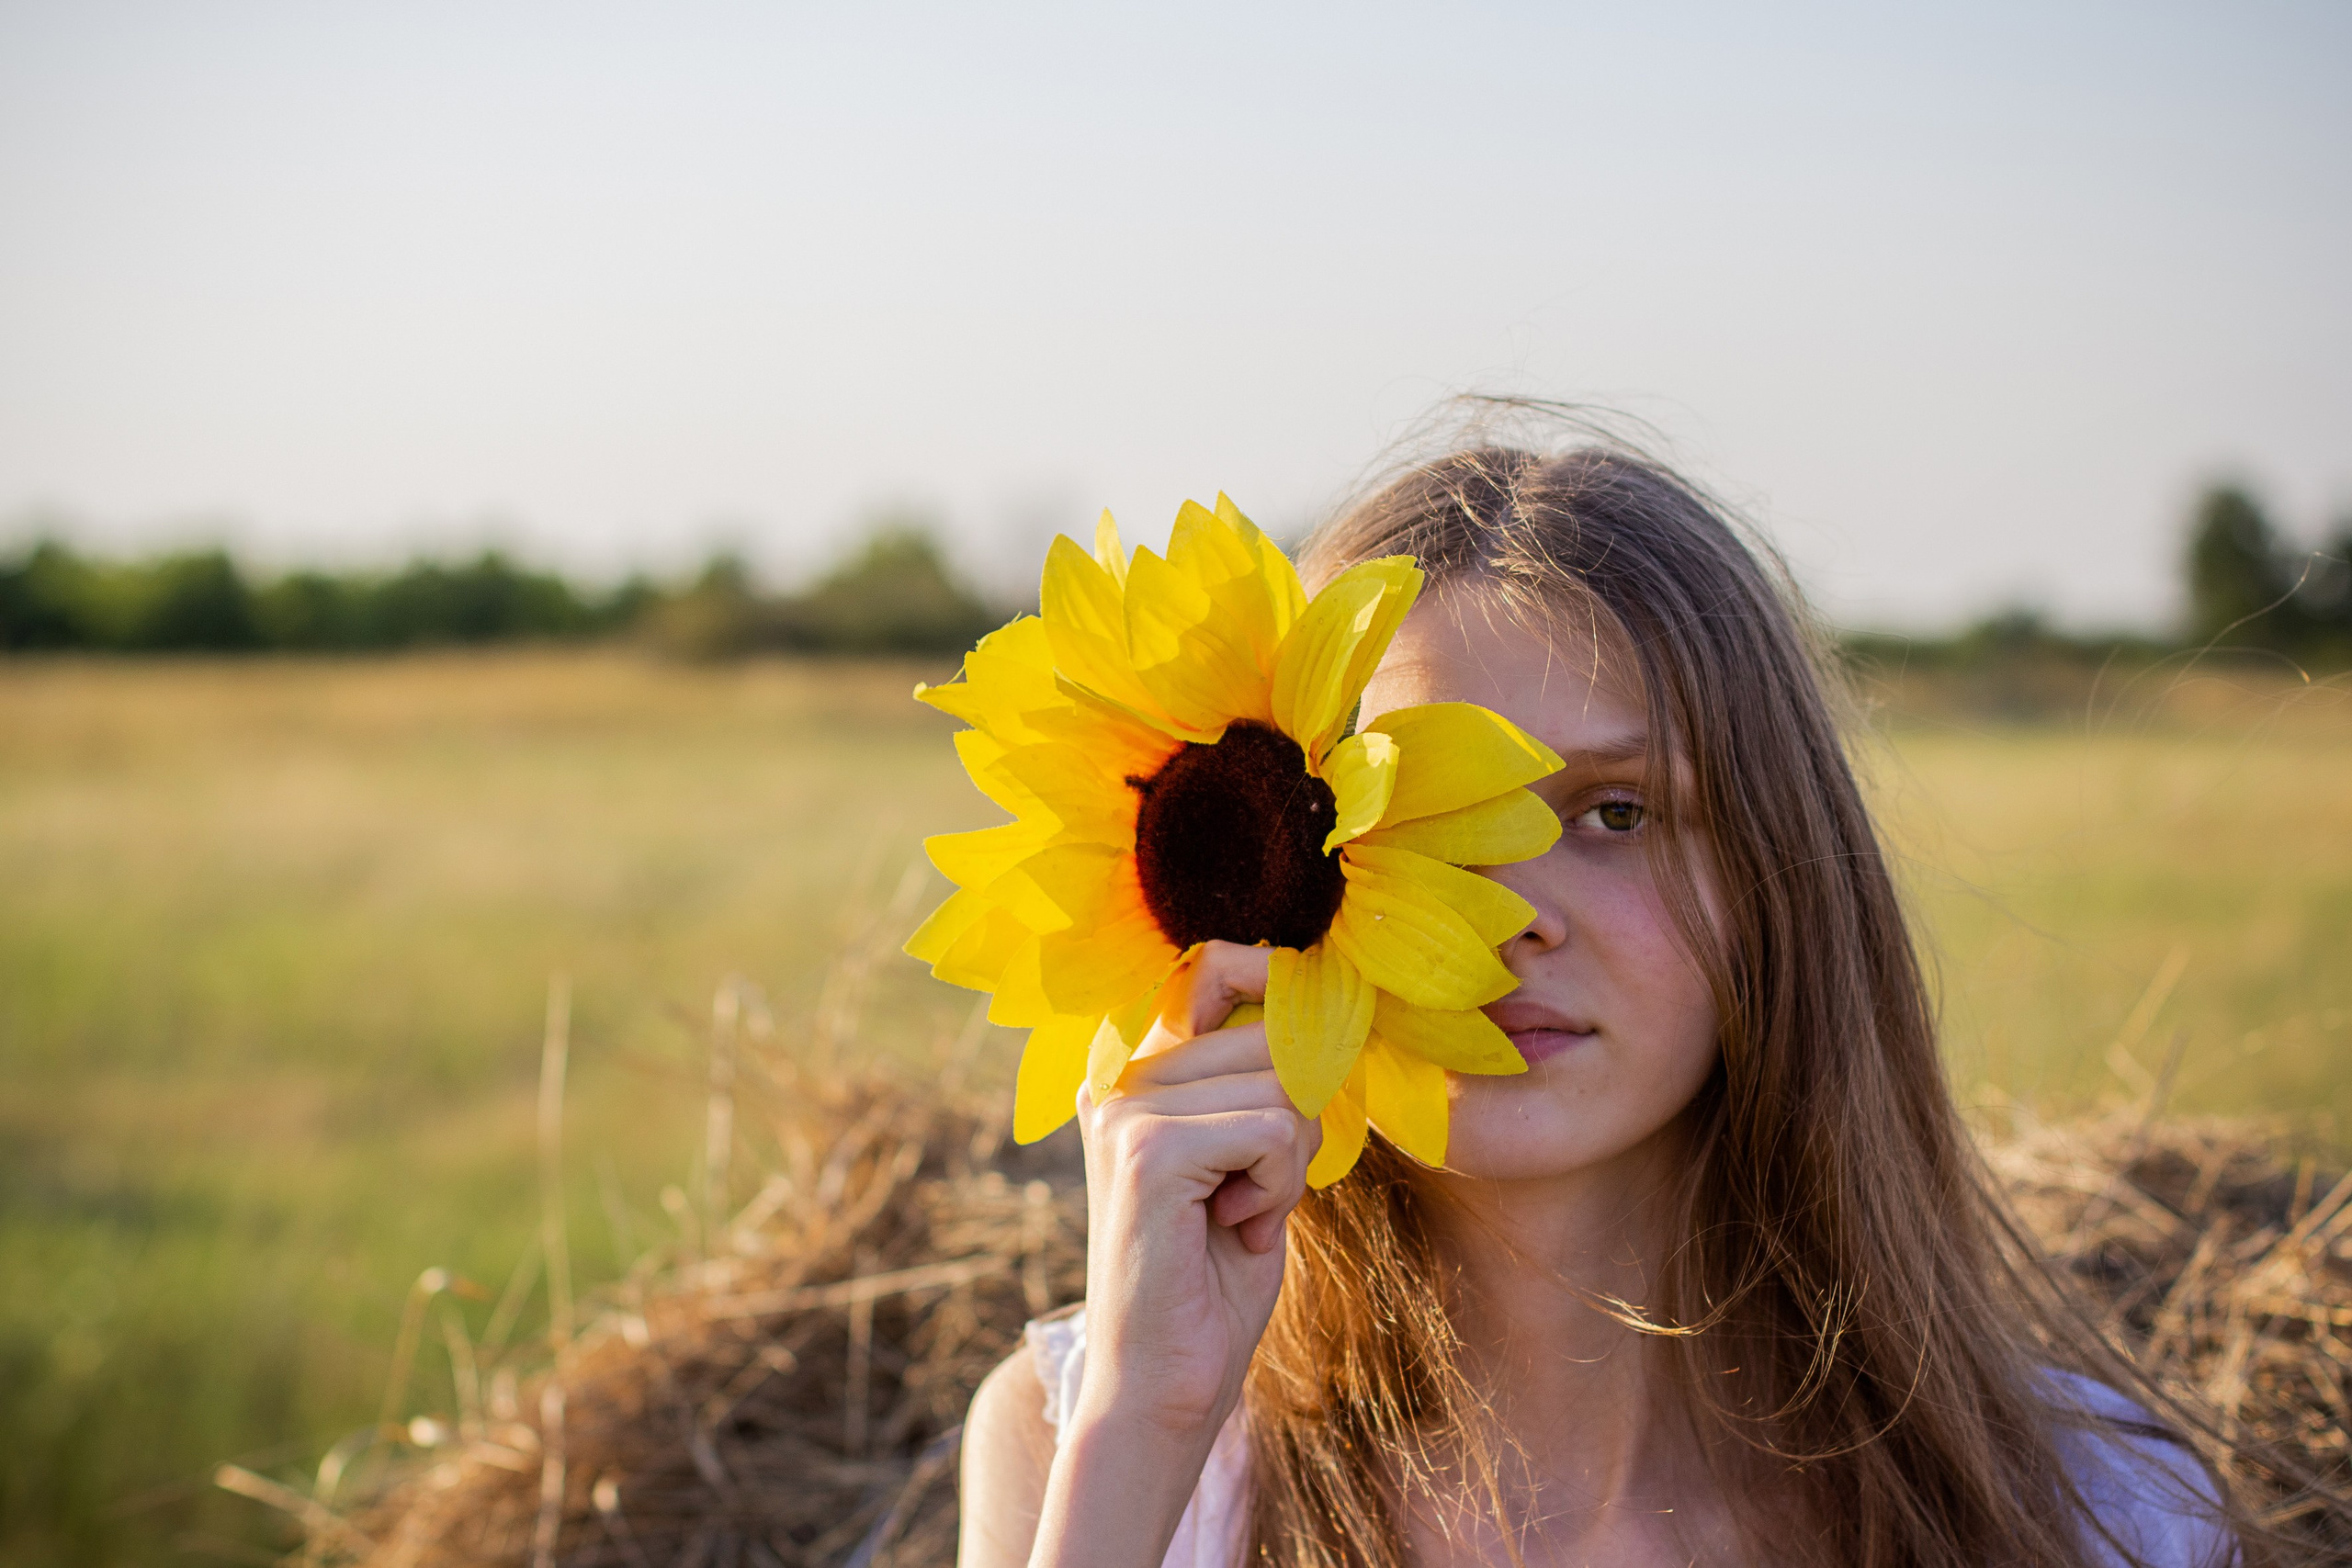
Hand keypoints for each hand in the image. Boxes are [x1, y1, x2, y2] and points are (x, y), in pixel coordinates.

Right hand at [1071, 940, 1321, 1441]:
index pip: (1219, 967)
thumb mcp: (1249, 1156)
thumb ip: (1263, 1079)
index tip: (1305, 1059)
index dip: (1281, 991)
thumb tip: (1320, 999)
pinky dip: (1278, 1189)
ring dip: (1289, 1164)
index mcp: (1133, 1066)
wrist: (1166, 1385)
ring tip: (1235, 1216)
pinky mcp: (1146, 1150)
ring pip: (1283, 1085)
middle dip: (1296, 1118)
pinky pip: (1274, 1132)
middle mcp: (1117, 1073)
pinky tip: (1231, 1229)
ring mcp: (1125, 1107)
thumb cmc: (1215, 1274)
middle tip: (1252, 1193)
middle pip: (1274, 1035)